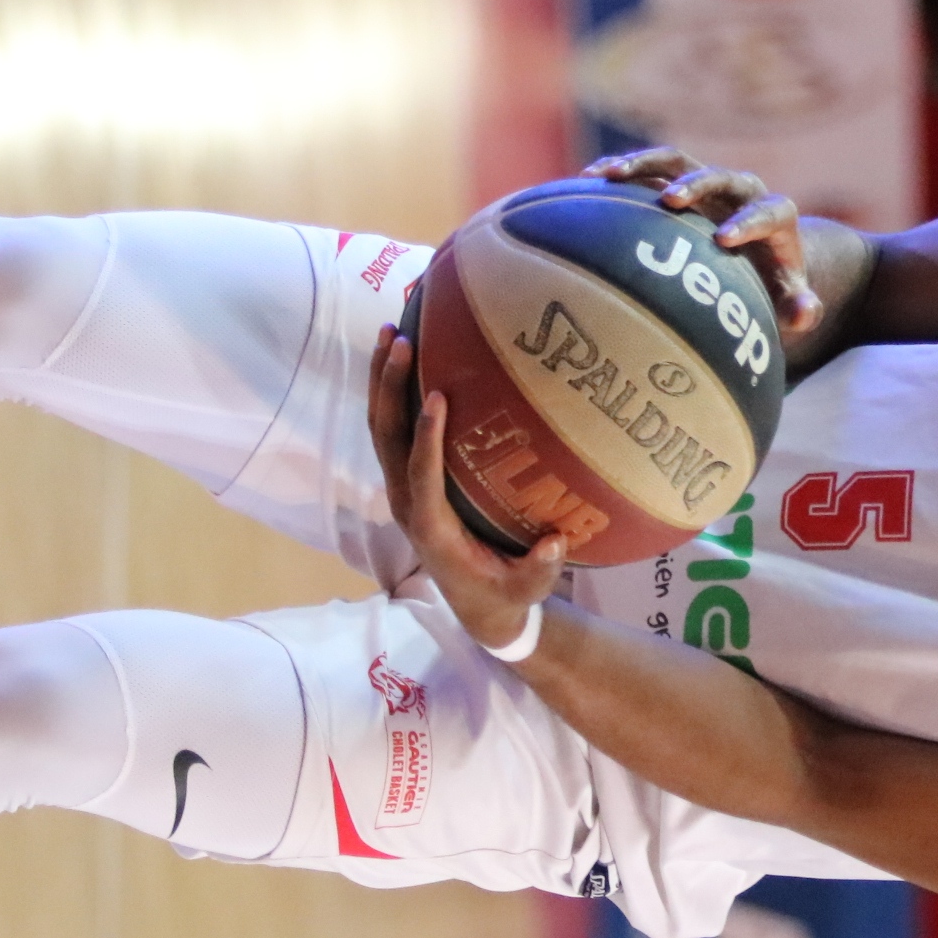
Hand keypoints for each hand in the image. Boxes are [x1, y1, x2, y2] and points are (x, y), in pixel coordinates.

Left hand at [368, 324, 567, 651]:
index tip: (437, 397)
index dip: (426, 438)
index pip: (422, 476)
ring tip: (391, 330)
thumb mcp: (526, 589)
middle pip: (387, 437)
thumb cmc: (505, 593)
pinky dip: (394, 391)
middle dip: (390, 388)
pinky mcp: (410, 477)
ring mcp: (404, 487)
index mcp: (433, 528)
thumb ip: (538, 570)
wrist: (478, 606)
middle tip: (400, 338)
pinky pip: (394, 430)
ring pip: (383, 427)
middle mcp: (409, 502)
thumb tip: (554, 542)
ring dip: (383, 380)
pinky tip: (407, 356)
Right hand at [586, 146, 822, 333]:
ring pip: (676, 161)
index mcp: (775, 216)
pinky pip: (648, 168)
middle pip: (721, 176)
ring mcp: (706, 183)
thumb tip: (805, 314)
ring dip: (644, 164)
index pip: (769, 211)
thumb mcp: (790, 296)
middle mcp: (741, 191)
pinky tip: (586, 180)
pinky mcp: (677, 181)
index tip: (724, 240)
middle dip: (698, 185)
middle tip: (672, 202)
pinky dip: (621, 170)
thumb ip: (802, 307)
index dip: (748, 222)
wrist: (759, 251)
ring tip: (608, 176)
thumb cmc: (774, 281)